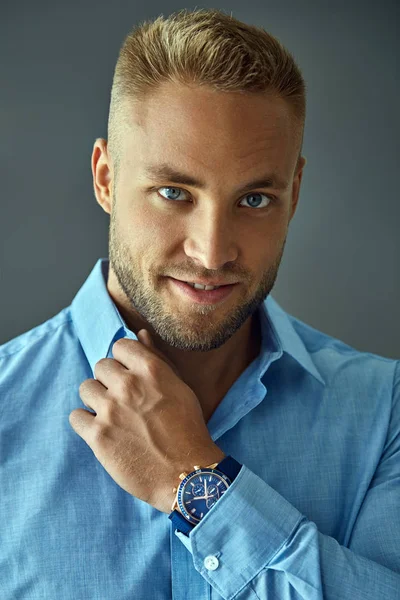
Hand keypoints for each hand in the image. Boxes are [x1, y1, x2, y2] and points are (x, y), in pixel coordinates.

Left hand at [69, 329, 225, 513]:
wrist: (187, 474)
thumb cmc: (188, 429)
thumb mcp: (180, 387)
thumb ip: (157, 359)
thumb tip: (140, 334)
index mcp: (151, 370)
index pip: (120, 346)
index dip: (124, 361)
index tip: (130, 376)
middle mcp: (128, 386)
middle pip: (101, 366)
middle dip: (110, 380)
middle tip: (123, 400)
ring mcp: (111, 410)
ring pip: (86, 388)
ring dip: (96, 399)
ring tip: (112, 415)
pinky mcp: (98, 436)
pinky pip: (76, 416)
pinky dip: (86, 423)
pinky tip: (101, 430)